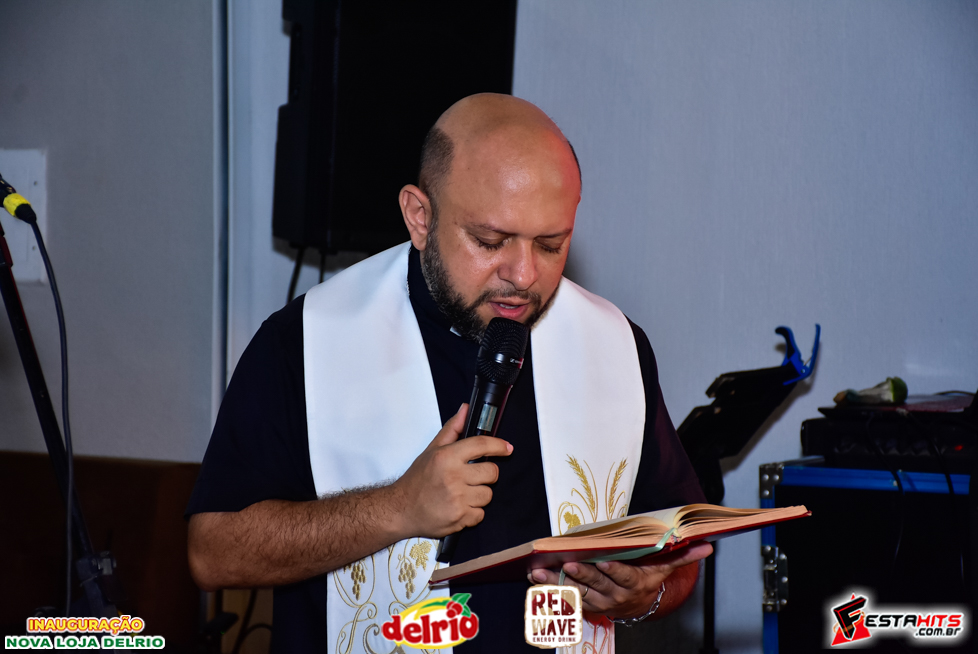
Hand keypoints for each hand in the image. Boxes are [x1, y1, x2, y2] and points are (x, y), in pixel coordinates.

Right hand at [390, 404, 513, 538]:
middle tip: (473, 476)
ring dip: (479, 495)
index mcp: (447, 457)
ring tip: (463, 494)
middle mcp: (453, 476)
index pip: (481, 445)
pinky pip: (481, 514)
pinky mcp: (459, 518)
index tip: (507, 448)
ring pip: (488, 495)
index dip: (498, 446)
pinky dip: (473, 512)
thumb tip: (466, 409)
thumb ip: (452, 429)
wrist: (400, 510)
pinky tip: (459, 507)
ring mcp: (457, 499)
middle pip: (492, 472)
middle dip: (486, 474)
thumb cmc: (417, 479)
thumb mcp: (432, 450)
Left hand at [528, 542, 712, 618]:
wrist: (637, 605)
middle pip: (595, 585)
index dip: (612, 570)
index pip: (622, 576)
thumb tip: (707, 546)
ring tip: (540, 572)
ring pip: (575, 593)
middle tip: (567, 563)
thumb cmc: (647, 577)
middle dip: (580, 574)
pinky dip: (548, 589)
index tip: (602, 562)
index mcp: (633, 583)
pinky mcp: (582, 605)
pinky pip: (563, 598)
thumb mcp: (664, 568)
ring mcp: (597, 601)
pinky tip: (535, 579)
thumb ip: (681, 555)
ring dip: (556, 583)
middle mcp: (614, 595)